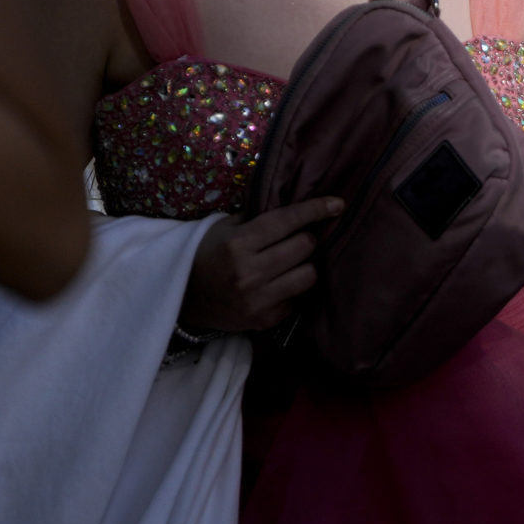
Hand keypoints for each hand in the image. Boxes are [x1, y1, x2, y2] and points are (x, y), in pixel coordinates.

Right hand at [181, 196, 342, 331]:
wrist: (185, 298)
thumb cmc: (208, 255)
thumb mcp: (225, 228)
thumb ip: (259, 217)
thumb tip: (300, 206)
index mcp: (238, 244)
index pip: (287, 220)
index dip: (316, 209)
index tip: (338, 203)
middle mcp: (249, 272)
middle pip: (304, 246)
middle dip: (306, 238)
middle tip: (298, 238)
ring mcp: (258, 299)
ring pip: (309, 274)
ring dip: (305, 264)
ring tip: (292, 262)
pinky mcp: (265, 319)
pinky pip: (299, 298)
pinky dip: (295, 288)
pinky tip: (281, 283)